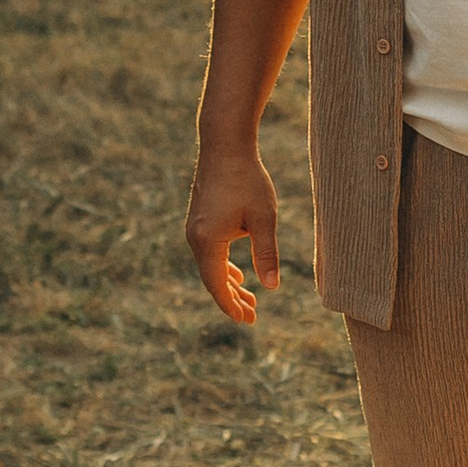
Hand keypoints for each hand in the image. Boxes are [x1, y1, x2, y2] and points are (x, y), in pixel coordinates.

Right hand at [185, 139, 279, 323]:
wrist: (225, 145)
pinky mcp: (199, 220)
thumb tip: (272, 287)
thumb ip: (266, 254)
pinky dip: (222, 267)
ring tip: (249, 298)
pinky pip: (209, 253)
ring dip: (228, 283)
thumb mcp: (263, 218)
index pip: (217, 285)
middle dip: (231, 299)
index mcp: (208, 242)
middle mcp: (195, 238)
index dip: (231, 305)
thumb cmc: (247, 180)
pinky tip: (237, 273)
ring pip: (210, 266)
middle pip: (211, 279)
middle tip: (252, 316)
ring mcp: (194, 228)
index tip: (247, 321)